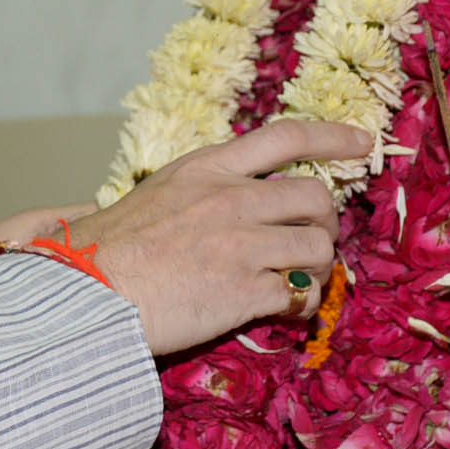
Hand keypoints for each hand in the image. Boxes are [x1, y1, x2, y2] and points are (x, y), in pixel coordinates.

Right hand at [63, 118, 370, 355]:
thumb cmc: (106, 251)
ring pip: (319, 245)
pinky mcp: (246, 290)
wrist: (87, 293)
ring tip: (298, 279)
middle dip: (324, 222)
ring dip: (318, 265)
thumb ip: (202, 192)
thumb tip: (236, 203)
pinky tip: (285, 311)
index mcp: (207, 169)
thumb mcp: (155, 196)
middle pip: (315, 197)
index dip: (332, 137)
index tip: (362, 142)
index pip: (285, 137)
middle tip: (310, 241)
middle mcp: (231, 198)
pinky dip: (302, 305)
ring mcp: (241, 243)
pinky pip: (302, 293)